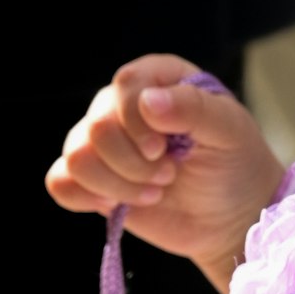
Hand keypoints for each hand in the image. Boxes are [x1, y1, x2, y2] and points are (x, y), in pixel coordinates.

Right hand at [46, 53, 285, 293]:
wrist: (231, 215)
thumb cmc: (235, 163)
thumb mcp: (230, 131)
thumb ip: (194, 108)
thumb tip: (147, 102)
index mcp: (159, 78)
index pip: (126, 83)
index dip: (138, 121)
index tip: (165, 148)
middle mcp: (123, 103)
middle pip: (98, 126)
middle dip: (135, 163)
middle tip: (169, 174)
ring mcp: (103, 141)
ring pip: (77, 156)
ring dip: (118, 184)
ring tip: (155, 190)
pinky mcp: (92, 178)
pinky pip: (59, 181)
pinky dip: (88, 197)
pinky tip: (122, 204)